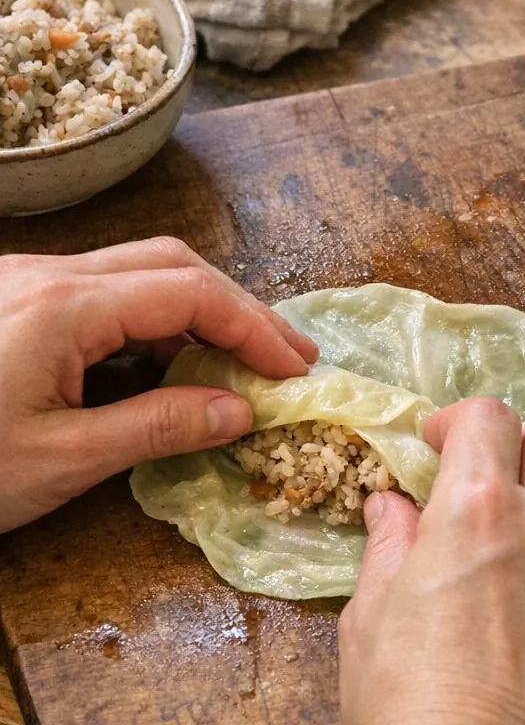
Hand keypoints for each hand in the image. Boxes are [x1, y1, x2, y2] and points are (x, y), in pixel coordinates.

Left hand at [0, 237, 317, 531]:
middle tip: (287, 356)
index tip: (295, 371)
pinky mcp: (16, 302)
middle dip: (240, 307)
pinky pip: (108, 293)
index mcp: (63, 307)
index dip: (255, 327)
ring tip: (245, 358)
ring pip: (141, 271)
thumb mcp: (59, 460)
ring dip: (202, 310)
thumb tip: (240, 411)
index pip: (190, 294)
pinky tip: (176, 360)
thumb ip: (157, 427)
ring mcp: (29, 282)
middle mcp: (50, 275)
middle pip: (172, 264)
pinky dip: (159, 322)